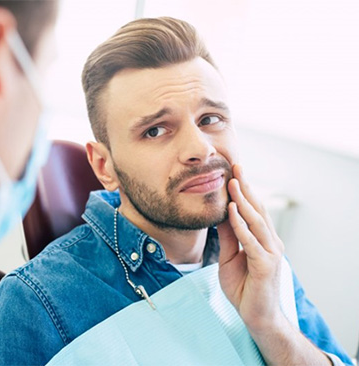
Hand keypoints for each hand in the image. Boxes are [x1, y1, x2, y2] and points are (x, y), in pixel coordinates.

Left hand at [217, 164, 285, 332]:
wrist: (256, 317)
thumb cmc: (243, 287)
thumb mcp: (229, 257)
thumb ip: (227, 237)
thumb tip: (220, 215)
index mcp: (263, 240)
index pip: (254, 210)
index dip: (244, 191)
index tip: (234, 172)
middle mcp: (271, 243)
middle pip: (257, 210)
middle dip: (246, 187)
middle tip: (236, 167)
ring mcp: (270, 253)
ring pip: (256, 221)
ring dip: (244, 200)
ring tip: (233, 182)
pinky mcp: (265, 266)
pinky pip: (250, 241)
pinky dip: (241, 225)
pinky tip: (233, 210)